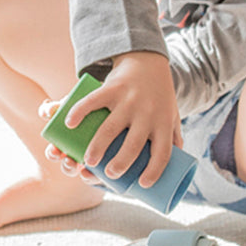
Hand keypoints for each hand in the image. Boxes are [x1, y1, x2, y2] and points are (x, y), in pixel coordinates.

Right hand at [50, 53, 182, 188]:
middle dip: (119, 163)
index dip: (154, 171)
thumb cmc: (159, 96)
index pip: (163, 153)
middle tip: (109, 174)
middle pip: (133, 144)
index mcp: (164, 123)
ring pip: (110, 128)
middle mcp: (147, 113)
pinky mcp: (112, 88)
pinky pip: (93, 102)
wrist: (148, 60)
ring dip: (97, 147)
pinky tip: (69, 125)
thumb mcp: (172, 116)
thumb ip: (173, 139)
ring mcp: (128, 100)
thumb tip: (175, 169)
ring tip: (87, 161)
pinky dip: (79, 113)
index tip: (142, 184)